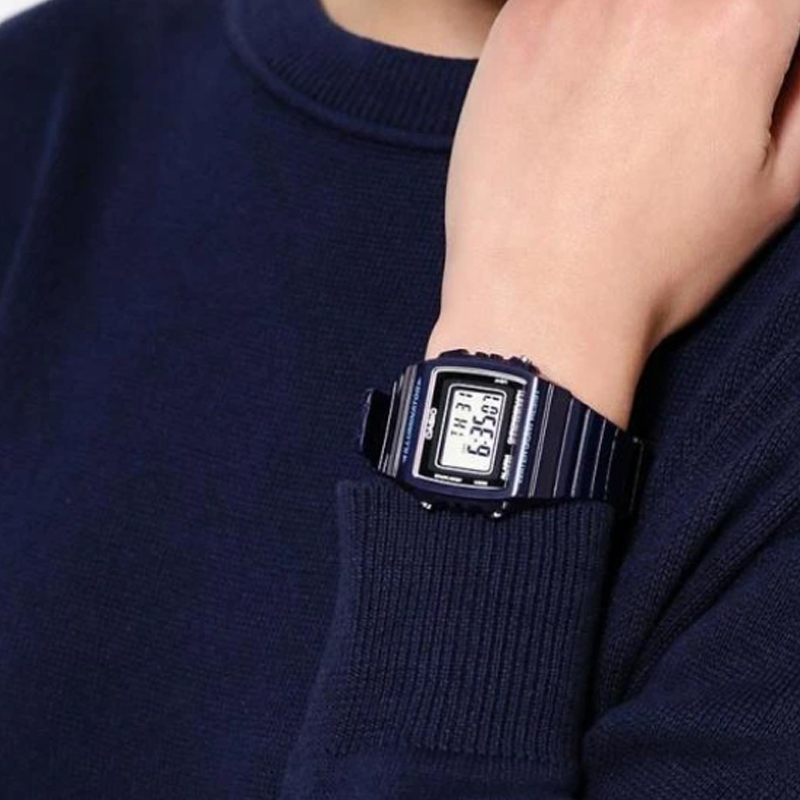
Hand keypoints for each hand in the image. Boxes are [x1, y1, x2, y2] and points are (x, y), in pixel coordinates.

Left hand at [427, 0, 799, 427]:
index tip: (734, 83)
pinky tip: (577, 92)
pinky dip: (580, 29)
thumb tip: (786, 57)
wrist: (539, 302)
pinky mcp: (515, 26)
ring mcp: (576, 3)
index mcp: (742, 19)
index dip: (760, 42)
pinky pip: (564, 4)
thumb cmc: (656, 264)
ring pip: (628, 3)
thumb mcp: (779, 187)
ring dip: (640, 32)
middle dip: (700, 33)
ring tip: (625, 101)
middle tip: (675, 103)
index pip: (769, 3)